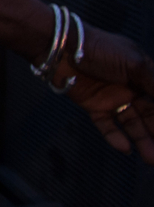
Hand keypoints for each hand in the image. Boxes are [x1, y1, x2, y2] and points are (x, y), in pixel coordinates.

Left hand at [56, 24, 153, 162]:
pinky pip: (107, 125)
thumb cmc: (100, 49)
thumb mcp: (134, 63)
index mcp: (143, 76)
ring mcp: (112, 98)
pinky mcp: (93, 106)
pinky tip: (125, 149)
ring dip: (142, 141)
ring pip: (132, 124)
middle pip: (150, 116)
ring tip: (151, 159)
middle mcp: (130, 89)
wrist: (62, 48)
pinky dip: (115, 137)